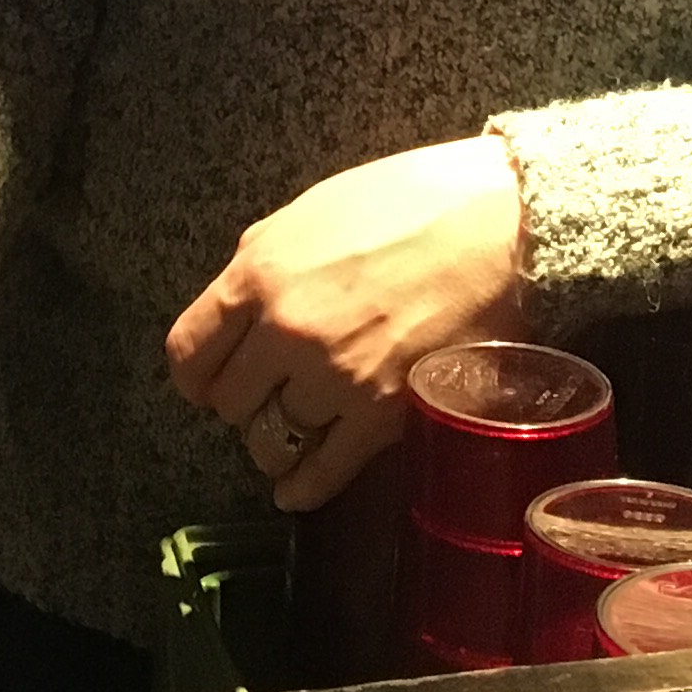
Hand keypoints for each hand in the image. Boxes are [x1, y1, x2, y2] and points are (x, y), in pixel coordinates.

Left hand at [163, 136, 526, 512]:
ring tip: (290, 434)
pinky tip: (297, 489)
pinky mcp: (383, 414)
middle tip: (264, 398)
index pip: (190, 348)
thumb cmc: (412, 202)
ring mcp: (334, 377)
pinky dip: (303, 487)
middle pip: (230, 401)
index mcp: (261, 271)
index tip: (206, 382)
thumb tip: (241, 309)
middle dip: (243, 402)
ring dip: (275, 441)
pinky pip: (322, 472)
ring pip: (270, 440)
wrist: (501, 224)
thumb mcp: (313, 213)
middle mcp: (286, 329)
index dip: (197, 374)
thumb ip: (266, 266)